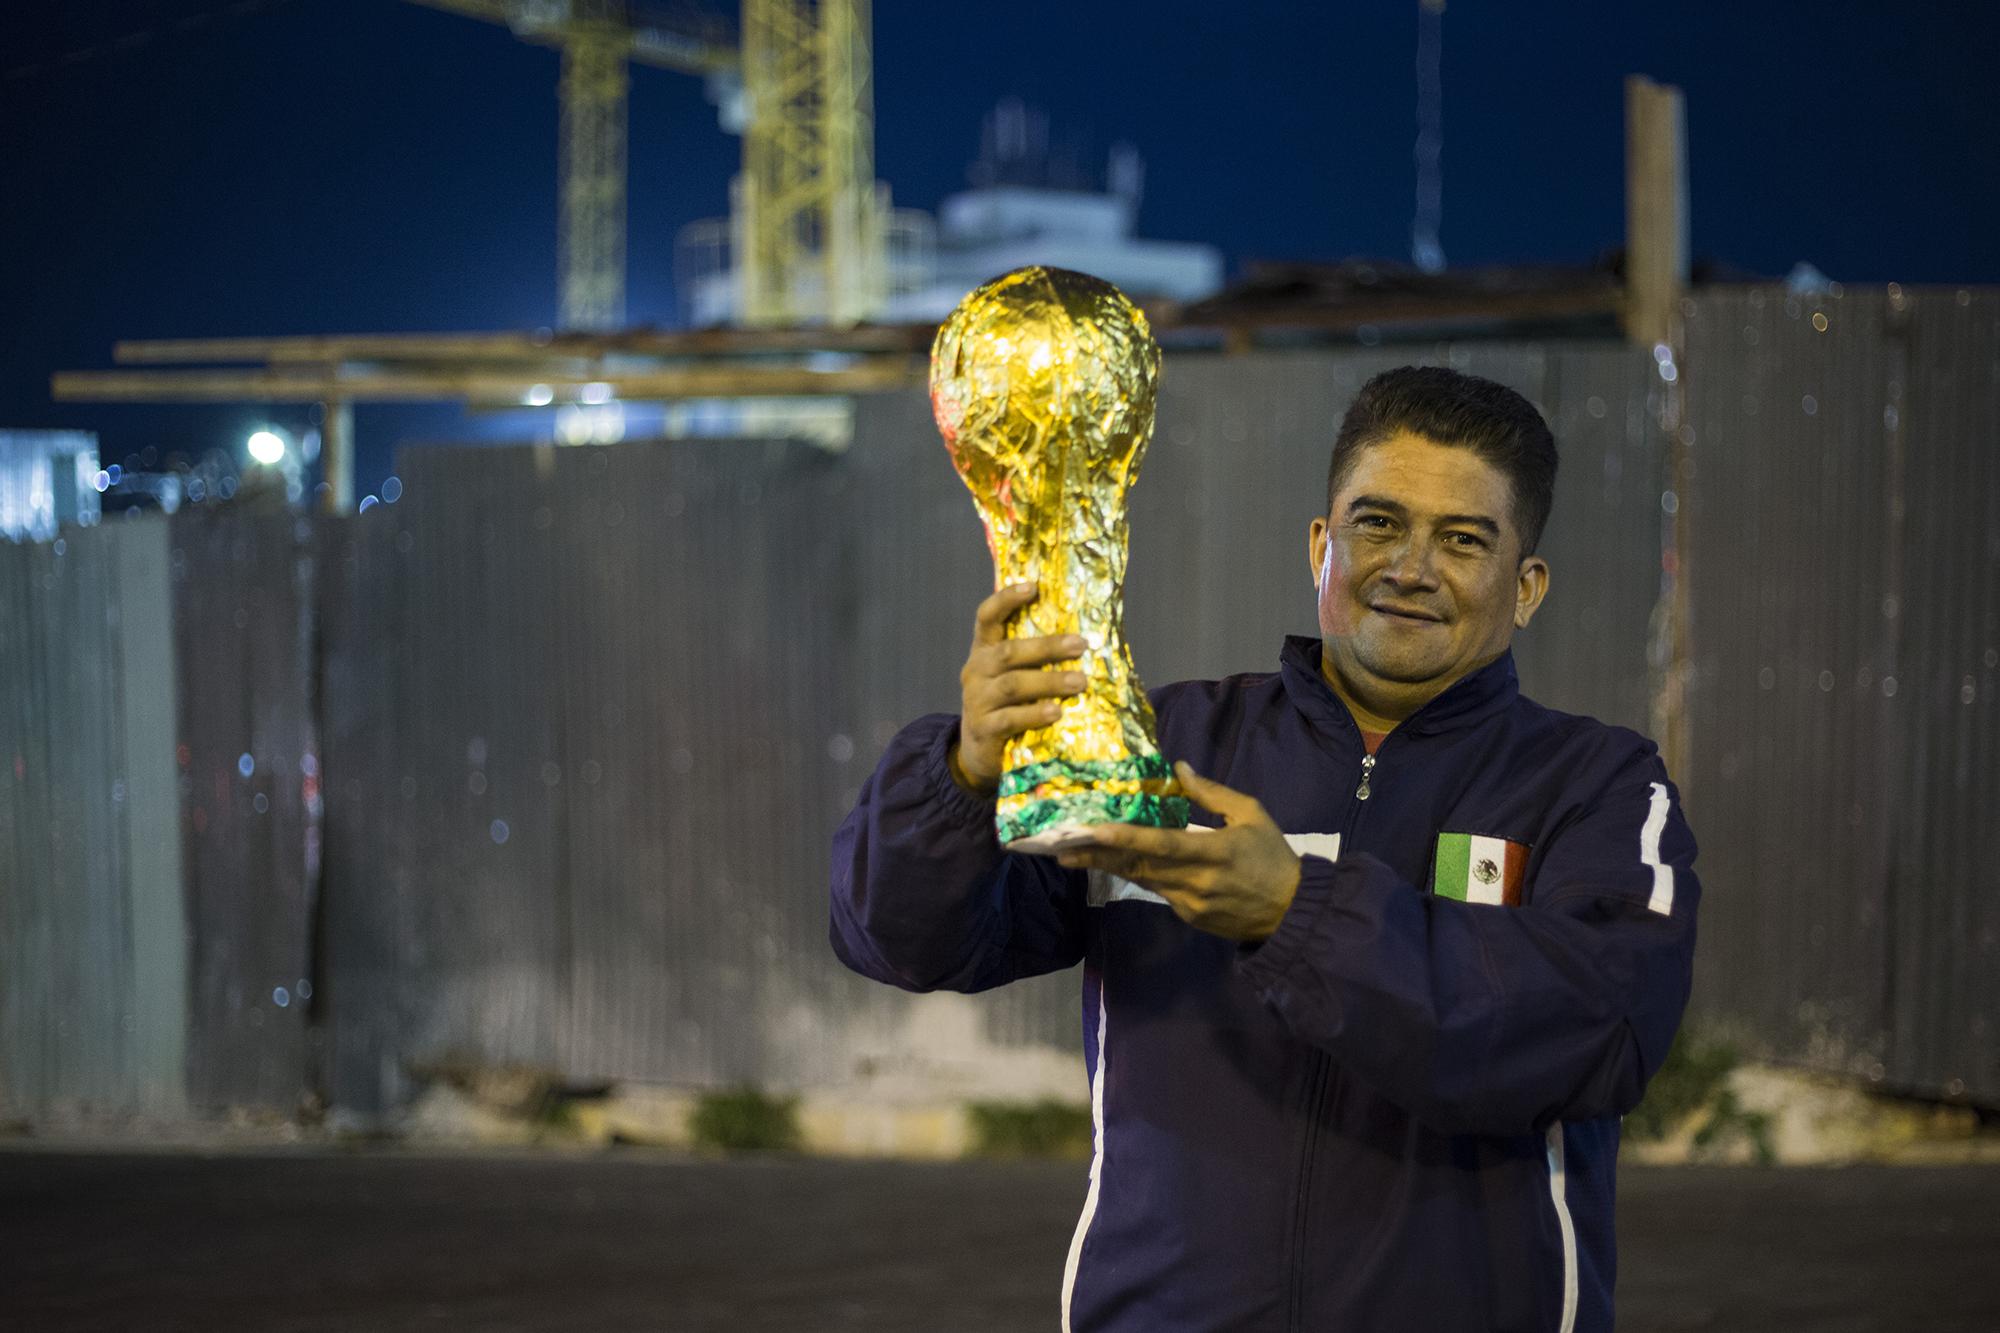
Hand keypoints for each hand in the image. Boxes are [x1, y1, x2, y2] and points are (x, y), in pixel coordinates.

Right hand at [951, 582, 1089, 792]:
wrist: (979, 753)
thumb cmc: (1008, 706)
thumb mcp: (1013, 677)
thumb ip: (1034, 658)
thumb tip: (1083, 637)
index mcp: (983, 651)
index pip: (987, 617)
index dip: (1006, 599)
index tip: (1033, 587)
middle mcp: (975, 671)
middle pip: (1009, 651)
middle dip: (1047, 647)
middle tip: (1081, 644)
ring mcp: (976, 700)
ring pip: (1013, 684)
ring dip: (1049, 681)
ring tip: (1080, 682)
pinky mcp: (983, 729)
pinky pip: (1010, 719)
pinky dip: (1034, 714)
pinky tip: (1056, 712)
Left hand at [1056, 762, 1302, 941]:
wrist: (1293, 911)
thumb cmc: (1273, 855)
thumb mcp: (1251, 814)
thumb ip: (1212, 792)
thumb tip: (1178, 769)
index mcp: (1214, 852)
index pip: (1161, 844)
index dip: (1125, 838)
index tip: (1092, 830)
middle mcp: (1196, 881)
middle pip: (1138, 866)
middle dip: (1097, 855)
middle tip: (1059, 845)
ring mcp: (1190, 904)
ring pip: (1141, 880)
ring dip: (1107, 866)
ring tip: (1072, 854)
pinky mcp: (1189, 917)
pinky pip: (1157, 891)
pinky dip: (1136, 875)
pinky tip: (1112, 863)